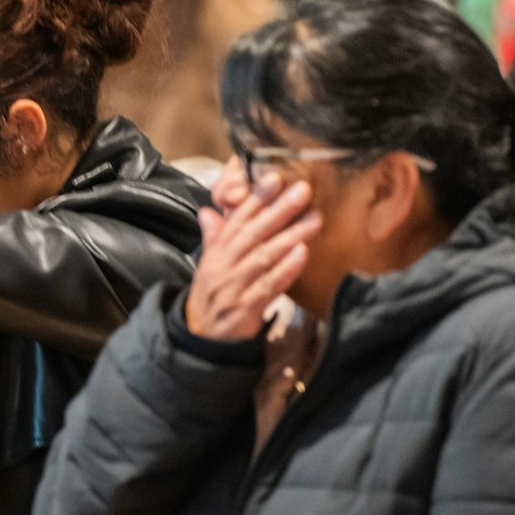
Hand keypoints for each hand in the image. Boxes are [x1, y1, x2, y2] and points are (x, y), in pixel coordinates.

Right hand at [186, 174, 320, 341]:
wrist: (200, 336)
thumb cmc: (212, 295)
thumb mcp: (209, 263)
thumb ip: (215, 237)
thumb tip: (208, 211)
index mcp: (218, 251)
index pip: (238, 219)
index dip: (257, 198)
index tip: (275, 178)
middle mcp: (224, 265)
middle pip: (253, 233)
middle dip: (279, 210)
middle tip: (303, 191)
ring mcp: (234, 286)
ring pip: (264, 256)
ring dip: (290, 236)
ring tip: (314, 219)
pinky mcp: (246, 308)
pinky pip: (269, 286)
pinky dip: (286, 269)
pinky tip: (302, 253)